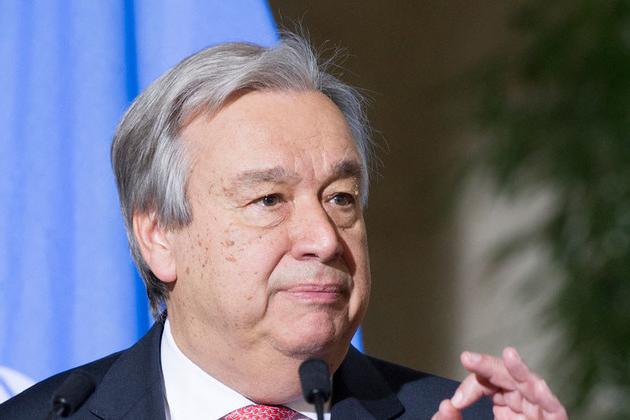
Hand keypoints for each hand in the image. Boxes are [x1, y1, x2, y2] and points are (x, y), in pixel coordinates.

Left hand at [431, 347, 567, 419]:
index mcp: (506, 407)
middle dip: (489, 366)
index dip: (473, 383)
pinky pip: (555, 412)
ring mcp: (539, 418)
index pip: (490, 384)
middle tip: (467, 358)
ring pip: (534, 388)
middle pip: (510, 379)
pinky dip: (547, 399)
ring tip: (508, 355)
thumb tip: (444, 406)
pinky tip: (536, 387)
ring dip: (520, 372)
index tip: (456, 401)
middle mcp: (523, 409)